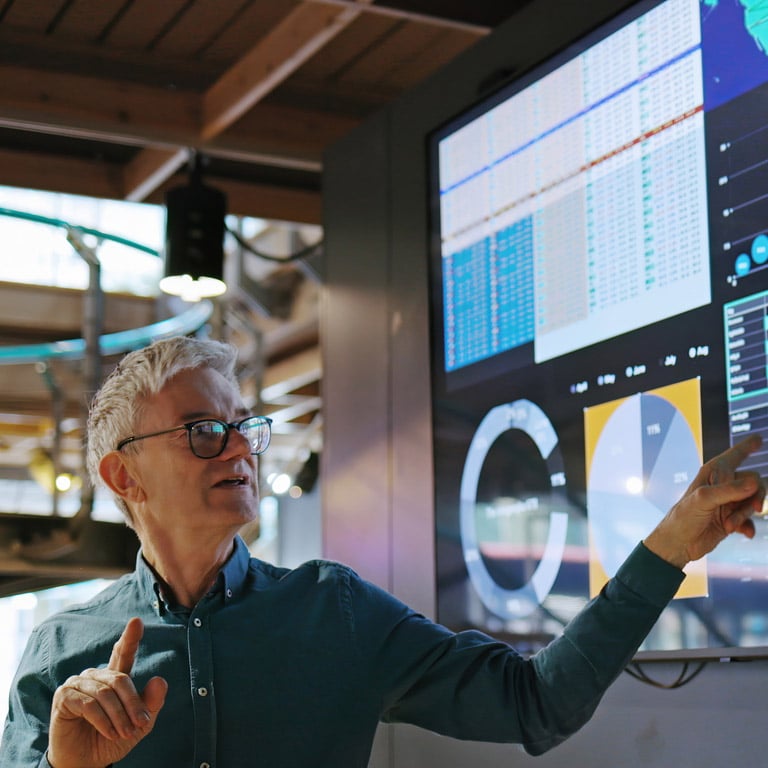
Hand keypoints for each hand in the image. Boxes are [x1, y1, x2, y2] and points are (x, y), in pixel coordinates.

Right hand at [47, 617, 166, 767]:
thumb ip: (151, 703)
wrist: (87, 762)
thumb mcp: (139, 724)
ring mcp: (78, 683)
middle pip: (120, 680)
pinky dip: (103, 721)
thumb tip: (159, 680)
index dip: (130, 637)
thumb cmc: (113, 739)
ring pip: (105, 693)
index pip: (124, 653)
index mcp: (115, 676)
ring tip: (123, 733)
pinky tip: (109, 733)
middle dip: (133, 704)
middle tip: (139, 725)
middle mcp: (96, 675)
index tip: (136, 621)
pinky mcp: (64, 697)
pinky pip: (89, 704)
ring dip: (118, 716)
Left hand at [644, 434, 765, 568]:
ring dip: (744, 515)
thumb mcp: (704, 500)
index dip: (746, 447)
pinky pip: (750, 520)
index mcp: (712, 473)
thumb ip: (729, 490)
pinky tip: (744, 533)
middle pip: (754, 482)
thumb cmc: (683, 517)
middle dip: (754, 497)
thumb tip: (755, 483)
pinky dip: (748, 526)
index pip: (734, 456)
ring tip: (729, 525)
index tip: (758, 439)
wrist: (678, 544)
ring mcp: (728, 502)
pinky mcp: (732, 519)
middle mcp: (722, 485)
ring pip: (753, 501)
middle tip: (754, 508)